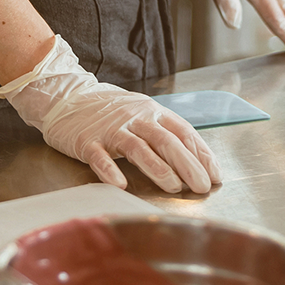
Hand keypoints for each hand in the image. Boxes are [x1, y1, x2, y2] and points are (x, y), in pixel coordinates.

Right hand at [0, 36, 221, 193]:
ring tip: (173, 187)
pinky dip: (111, 170)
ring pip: (138, 148)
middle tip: (201, 186)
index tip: (215, 176)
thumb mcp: (143, 114)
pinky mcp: (87, 140)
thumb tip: (197, 160)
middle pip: (166, 141)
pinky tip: (121, 184)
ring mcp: (111, 129)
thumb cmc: (112, 112)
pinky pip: (100, 157)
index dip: (202, 154)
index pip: (184, 132)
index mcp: (153, 112)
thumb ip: (166, 133)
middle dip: (187, 164)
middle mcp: (136, 118)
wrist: (69, 97)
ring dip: (157, 168)